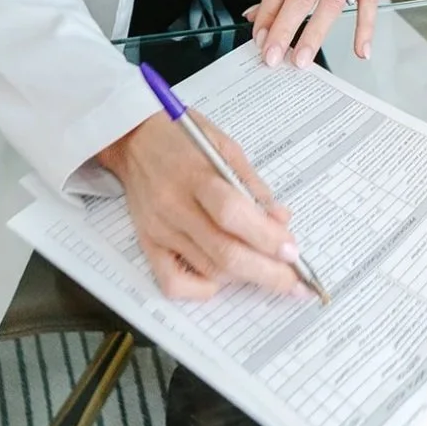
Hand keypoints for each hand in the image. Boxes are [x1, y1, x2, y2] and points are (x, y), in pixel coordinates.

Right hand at [96, 113, 306, 300]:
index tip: (293, 251)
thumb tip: (281, 220)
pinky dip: (200, 290)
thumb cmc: (181, 136)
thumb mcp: (224, 145)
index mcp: (195, 174)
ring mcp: (159, 228)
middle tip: (293, 282)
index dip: (266, 237)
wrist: (133, 138)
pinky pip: (172, 282)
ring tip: (267, 272)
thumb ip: (252, 184)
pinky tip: (221, 280)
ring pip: (207, 269)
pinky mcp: (148, 242)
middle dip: (266, 272)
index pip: (232, 213)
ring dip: (243, 278)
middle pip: (224, 252)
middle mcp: (174, 205)